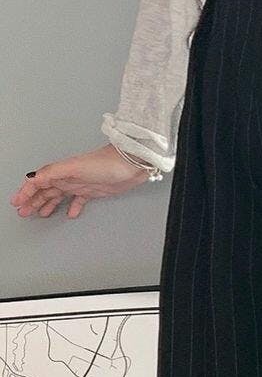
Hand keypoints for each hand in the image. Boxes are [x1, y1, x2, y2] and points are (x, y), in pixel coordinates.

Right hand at [10, 144, 153, 220]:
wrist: (130, 163)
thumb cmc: (105, 162)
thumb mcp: (73, 167)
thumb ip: (52, 173)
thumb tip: (32, 179)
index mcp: (61, 171)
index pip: (37, 182)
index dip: (25, 192)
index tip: (17, 202)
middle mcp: (68, 177)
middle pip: (45, 190)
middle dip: (32, 201)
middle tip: (23, 212)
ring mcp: (80, 184)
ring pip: (58, 195)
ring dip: (47, 204)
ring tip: (39, 214)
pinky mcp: (93, 191)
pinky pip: (78, 201)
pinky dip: (72, 207)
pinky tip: (69, 214)